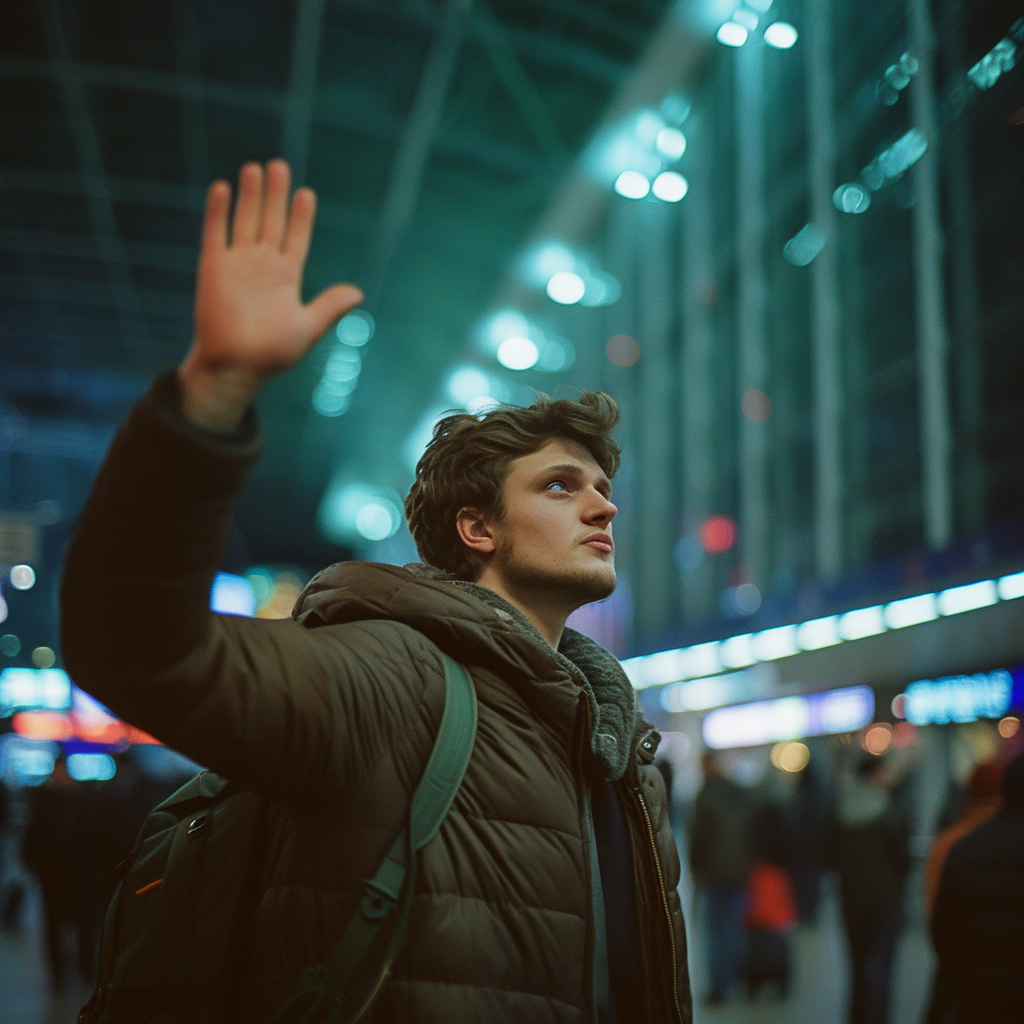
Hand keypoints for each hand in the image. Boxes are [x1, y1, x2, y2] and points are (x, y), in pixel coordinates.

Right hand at [178, 160, 362, 430]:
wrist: (236, 366)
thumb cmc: (273, 353)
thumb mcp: (308, 327)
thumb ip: (330, 307)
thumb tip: (358, 293)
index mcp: (287, 278)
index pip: (296, 238)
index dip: (301, 216)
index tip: (307, 193)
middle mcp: (262, 266)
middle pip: (271, 221)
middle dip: (276, 194)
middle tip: (280, 165)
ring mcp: (237, 264)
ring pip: (245, 220)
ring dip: (250, 195)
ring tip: (255, 167)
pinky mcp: (213, 267)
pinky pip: (215, 233)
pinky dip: (218, 211)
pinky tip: (223, 188)